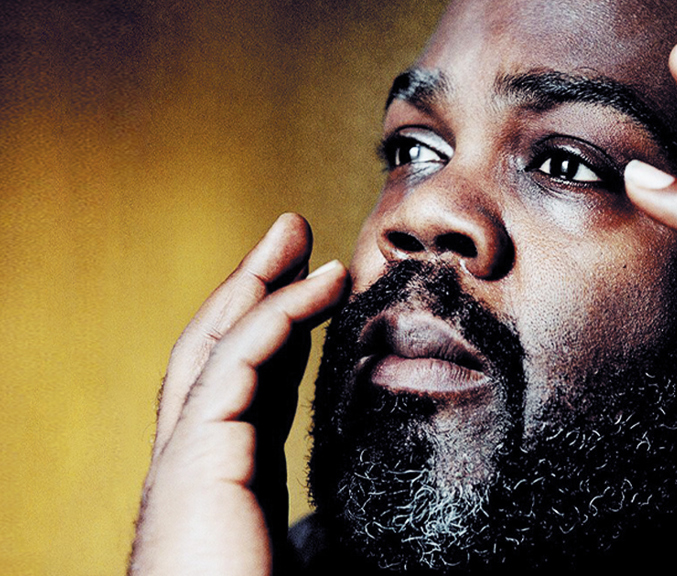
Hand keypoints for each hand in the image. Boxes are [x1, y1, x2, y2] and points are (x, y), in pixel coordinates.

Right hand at [128, 214, 347, 575]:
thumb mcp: (299, 559)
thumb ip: (318, 534)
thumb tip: (346, 528)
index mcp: (225, 480)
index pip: (248, 385)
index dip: (279, 332)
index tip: (315, 291)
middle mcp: (198, 458)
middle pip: (219, 349)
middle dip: (254, 286)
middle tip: (291, 235)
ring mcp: (189, 455)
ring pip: (215, 343)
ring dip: (256, 280)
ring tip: (294, 232)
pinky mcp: (197, 456)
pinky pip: (237, 363)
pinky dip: (275, 313)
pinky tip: (317, 282)